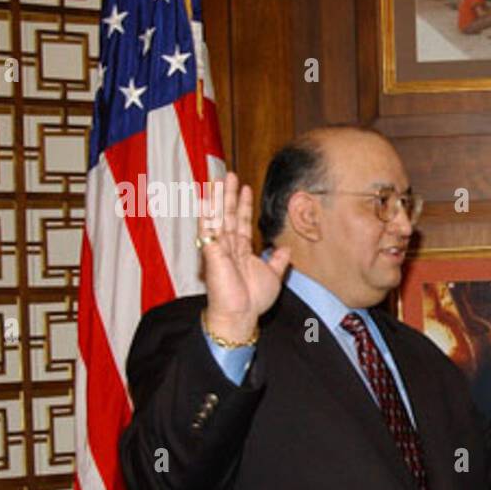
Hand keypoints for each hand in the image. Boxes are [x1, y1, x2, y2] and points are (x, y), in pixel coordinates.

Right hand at [200, 172, 290, 341]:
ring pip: (217, 218)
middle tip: (229, 174)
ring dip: (217, 198)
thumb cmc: (253, 300)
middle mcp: (229, 247)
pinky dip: (205, 216)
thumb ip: (278, 261)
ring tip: (218, 180)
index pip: (240, 221)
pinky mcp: (212, 254)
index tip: (245, 188)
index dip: (243, 204)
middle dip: (228, 194)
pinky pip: (207, 231)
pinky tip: (204, 201)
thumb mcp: (273, 276)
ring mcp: (219, 249)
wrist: (242, 315)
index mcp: (241, 251)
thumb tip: (286, 249)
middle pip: (227, 214)